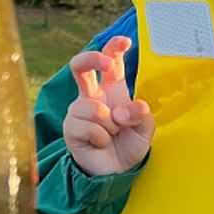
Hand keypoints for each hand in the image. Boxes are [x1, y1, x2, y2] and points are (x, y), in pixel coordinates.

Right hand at [63, 36, 154, 175]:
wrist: (115, 172)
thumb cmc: (129, 146)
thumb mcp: (144, 130)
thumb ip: (140, 116)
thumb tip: (129, 108)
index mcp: (112, 90)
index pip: (110, 62)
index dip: (114, 47)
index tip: (125, 42)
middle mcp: (92, 96)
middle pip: (80, 66)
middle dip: (92, 58)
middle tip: (107, 64)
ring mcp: (78, 110)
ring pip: (94, 106)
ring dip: (110, 125)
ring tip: (111, 135)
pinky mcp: (70, 127)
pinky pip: (88, 126)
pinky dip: (101, 137)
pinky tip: (100, 143)